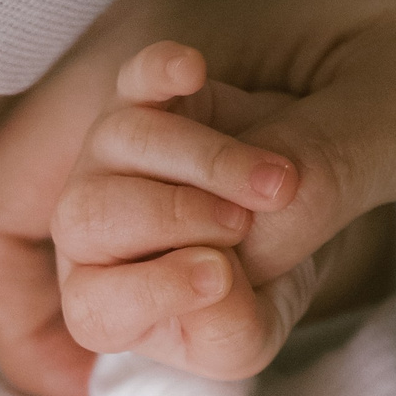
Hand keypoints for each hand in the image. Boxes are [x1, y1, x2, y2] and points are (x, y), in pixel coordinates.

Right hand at [0, 0, 395, 395]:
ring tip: (265, 299)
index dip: (21, 313)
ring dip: (176, 308)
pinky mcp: (254, 162)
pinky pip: (192, 258)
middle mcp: (154, 91)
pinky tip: (286, 292)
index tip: (108, 373)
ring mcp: (203, 130)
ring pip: (118, 260)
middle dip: (121, 300)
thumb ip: (303, 195)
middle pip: (47, 243)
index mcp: (157, 47)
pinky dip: (226, 301)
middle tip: (230, 302)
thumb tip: (219, 283)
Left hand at [50, 43, 394, 380]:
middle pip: (84, 219)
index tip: (222, 274)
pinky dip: (161, 72)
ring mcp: (110, 158)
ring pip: (122, 144)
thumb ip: (236, 324)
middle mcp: (93, 233)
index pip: (91, 309)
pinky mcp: (146, 97)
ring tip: (279, 182)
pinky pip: (137, 76)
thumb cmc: (276, 269)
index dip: (150, 289)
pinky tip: (194, 70)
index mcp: (112, 304)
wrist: (311, 194)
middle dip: (174, 218)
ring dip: (207, 161)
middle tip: (246, 221)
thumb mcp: (268, 323)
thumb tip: (212, 279)